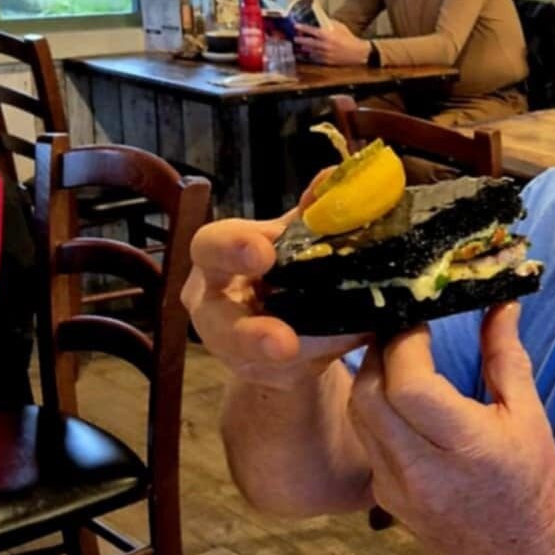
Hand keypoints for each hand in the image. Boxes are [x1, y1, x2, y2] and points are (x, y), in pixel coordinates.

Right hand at [183, 202, 364, 389]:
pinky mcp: (263, 375)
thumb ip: (311, 212)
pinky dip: (319, 359)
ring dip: (286, 361)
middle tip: (282, 340)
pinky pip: (289, 373)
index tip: (265, 251)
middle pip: (219, 325)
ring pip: (254, 361)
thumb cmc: (282, 262)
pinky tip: (343, 345)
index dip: (234, 248)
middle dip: (250, 333)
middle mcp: (214, 307)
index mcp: (215, 260)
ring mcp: (236, 350)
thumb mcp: (294, 234)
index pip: (211, 248)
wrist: (283, 311)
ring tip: (306, 357)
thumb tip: (334, 180)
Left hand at [296, 19, 369, 66]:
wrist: (357, 52)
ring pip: (309, 51)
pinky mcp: (326, 61)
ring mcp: (324, 54)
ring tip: (301, 46)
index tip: (296, 26)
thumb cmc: (349, 37)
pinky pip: (315, 58)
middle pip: (307, 42)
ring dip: (304, 48)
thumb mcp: (339, 26)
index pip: (310, 30)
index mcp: (326, 35)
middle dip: (299, 40)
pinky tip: (309, 53)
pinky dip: (311, 55)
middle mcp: (323, 45)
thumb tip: (320, 20)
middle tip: (295, 38)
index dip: (302, 28)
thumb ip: (328, 23)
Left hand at [347, 304, 554, 554]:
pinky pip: (366, 442)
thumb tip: (500, 300)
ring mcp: (396, 488)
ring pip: (359, 417)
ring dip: (371, 379)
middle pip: (369, 395)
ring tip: (396, 356)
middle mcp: (420, 470)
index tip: (419, 317)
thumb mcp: (529, 415)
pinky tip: (397, 398)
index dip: (405, 342)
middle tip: (399, 329)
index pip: (409, 384)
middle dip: (379, 353)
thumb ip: (505, 355)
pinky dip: (375, 412)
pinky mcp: (384, 498)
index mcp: (464, 446)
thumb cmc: (534, 482)